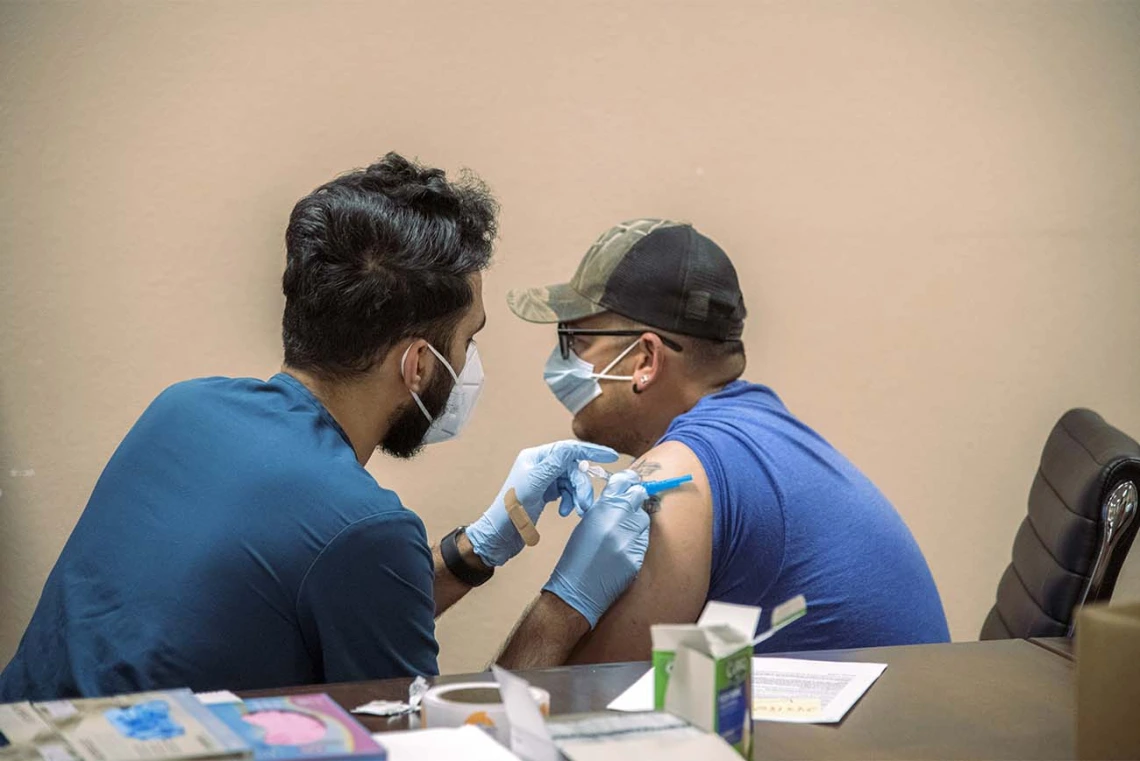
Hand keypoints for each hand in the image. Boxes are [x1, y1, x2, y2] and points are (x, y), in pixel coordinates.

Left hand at [466, 440, 617, 566]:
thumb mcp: (534, 483)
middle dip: (582, 486)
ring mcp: (544, 480)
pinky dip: (570, 501)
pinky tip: (565, 512)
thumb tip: (573, 446)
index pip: (569, 448)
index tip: (612, 456)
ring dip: (577, 496)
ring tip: (577, 511)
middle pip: (573, 468)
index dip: (592, 451)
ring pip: (572, 482)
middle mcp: (541, 465)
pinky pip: (567, 493)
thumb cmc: (510, 510)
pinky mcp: (546, 494)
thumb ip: (555, 464)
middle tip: (585, 504)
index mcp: (536, 457)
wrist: (499, 535)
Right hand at [543, 470, 650, 626]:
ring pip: (643, 521)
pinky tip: (623, 549)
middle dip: (636, 501)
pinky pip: (643, 542)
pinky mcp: (636, 558)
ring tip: (623, 533)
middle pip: (638, 499)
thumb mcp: (586, 523)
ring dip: (637, 523)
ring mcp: (629, 541)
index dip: (630, 481)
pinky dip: (636, 542)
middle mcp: (617, 523)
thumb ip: (605, 507)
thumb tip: (623, 496)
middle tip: (631, 506)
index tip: (633, 481)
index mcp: (600, 510)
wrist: (577, 589)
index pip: (624, 484)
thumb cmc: (576, 556)